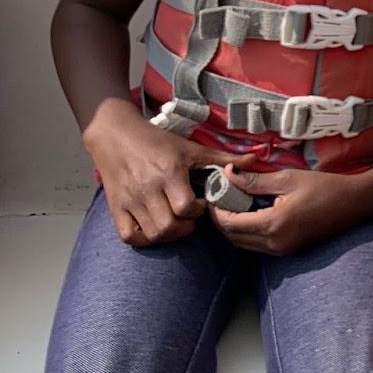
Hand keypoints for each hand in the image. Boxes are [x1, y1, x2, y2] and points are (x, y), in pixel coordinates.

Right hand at [84, 108, 254, 246]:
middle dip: (186, 227)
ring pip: (152, 234)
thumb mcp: (191, 147)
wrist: (115, 134)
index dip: (199, 211)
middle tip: (190, 217)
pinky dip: (144, 238)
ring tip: (175, 222)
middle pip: (169, 226)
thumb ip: (223, 157)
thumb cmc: (157, 141)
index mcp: (169, 172)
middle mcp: (147, 189)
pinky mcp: (115, 207)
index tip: (202, 203)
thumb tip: (256, 158)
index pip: (186, 208)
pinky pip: (129, 236)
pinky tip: (155, 228)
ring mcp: (129, 200)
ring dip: (169, 235)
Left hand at [208, 165, 362, 255]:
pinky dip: (249, 232)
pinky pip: (258, 245)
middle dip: (223, 219)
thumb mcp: (288, 178)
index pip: (230, 223)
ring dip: (235, 227)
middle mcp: (275, 242)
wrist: (356, 202)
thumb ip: (255, 180)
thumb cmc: (325, 187)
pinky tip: (255, 214)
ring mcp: (282, 249)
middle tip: (222, 198)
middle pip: (233, 237)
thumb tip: (229, 174)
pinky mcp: (289, 250)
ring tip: (237, 205)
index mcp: (273, 224)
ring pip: (244, 243)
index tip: (215, 194)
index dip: (217, 210)